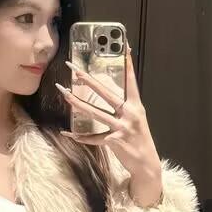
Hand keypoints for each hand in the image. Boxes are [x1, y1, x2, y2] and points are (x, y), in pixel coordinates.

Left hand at [55, 42, 161, 180]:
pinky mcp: (114, 141)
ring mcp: (122, 127)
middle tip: (75, 69)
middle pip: (106, 93)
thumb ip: (125, 107)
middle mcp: (129, 114)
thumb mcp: (137, 119)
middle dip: (88, 80)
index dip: (127, 64)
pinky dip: (81, 137)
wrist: (147, 163)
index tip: (125, 47)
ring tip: (65, 94)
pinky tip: (69, 133)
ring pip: (95, 113)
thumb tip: (111, 95)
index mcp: (136, 106)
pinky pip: (94, 137)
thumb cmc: (139, 139)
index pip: (130, 81)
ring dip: (78, 103)